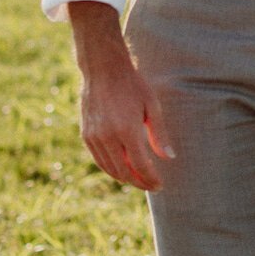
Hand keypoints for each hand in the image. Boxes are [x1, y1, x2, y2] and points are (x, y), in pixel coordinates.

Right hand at [71, 9, 174, 189]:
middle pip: (124, 172)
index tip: (160, 185)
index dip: (151, 179)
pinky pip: (99, 160)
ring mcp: (94, 137)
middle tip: (151, 186)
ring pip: (110, 169)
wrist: (103, 69)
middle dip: (139, 182)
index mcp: (127, 130)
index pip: (141, 165)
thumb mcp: (152, 106)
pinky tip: (122, 169)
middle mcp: (108, 137)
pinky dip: (111, 169)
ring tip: (139, 180)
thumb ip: (159, 135)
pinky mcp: (86, 135)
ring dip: (125, 178)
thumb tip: (169, 158)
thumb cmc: (132, 85)